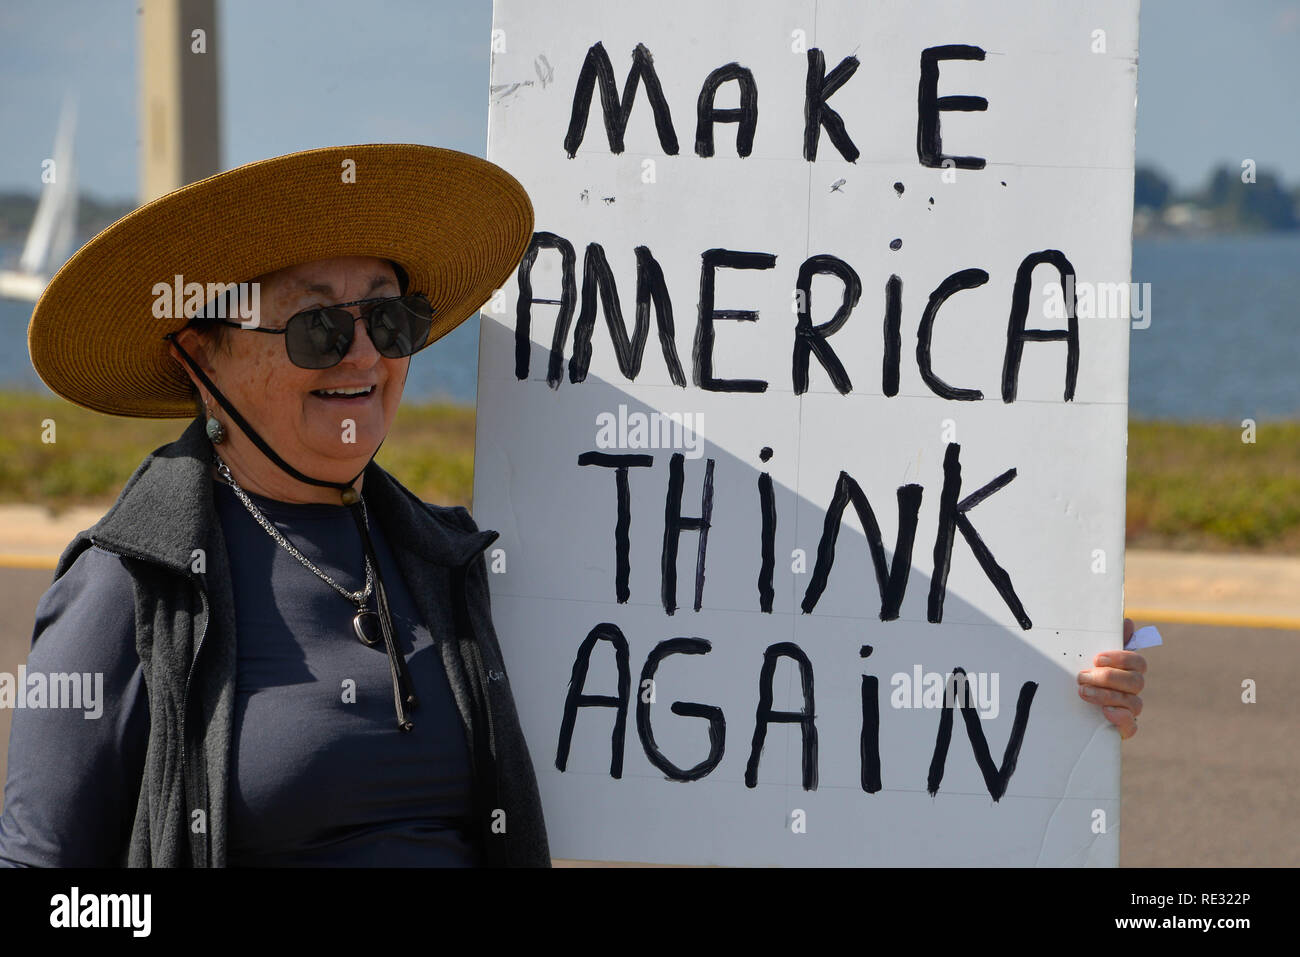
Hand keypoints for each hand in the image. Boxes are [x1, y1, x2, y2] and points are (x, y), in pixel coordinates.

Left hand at [1077, 618, 1146, 739]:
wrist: (1069, 711)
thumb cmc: (1084, 678)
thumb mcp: (1089, 657)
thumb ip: (1106, 640)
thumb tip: (1127, 621)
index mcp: (1127, 671)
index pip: (1138, 662)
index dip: (1121, 659)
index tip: (1097, 659)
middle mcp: (1132, 690)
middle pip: (1136, 681)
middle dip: (1108, 678)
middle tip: (1082, 676)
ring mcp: (1130, 710)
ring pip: (1133, 702)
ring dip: (1106, 695)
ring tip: (1083, 691)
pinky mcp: (1123, 728)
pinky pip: (1132, 726)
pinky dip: (1120, 718)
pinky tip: (1105, 712)